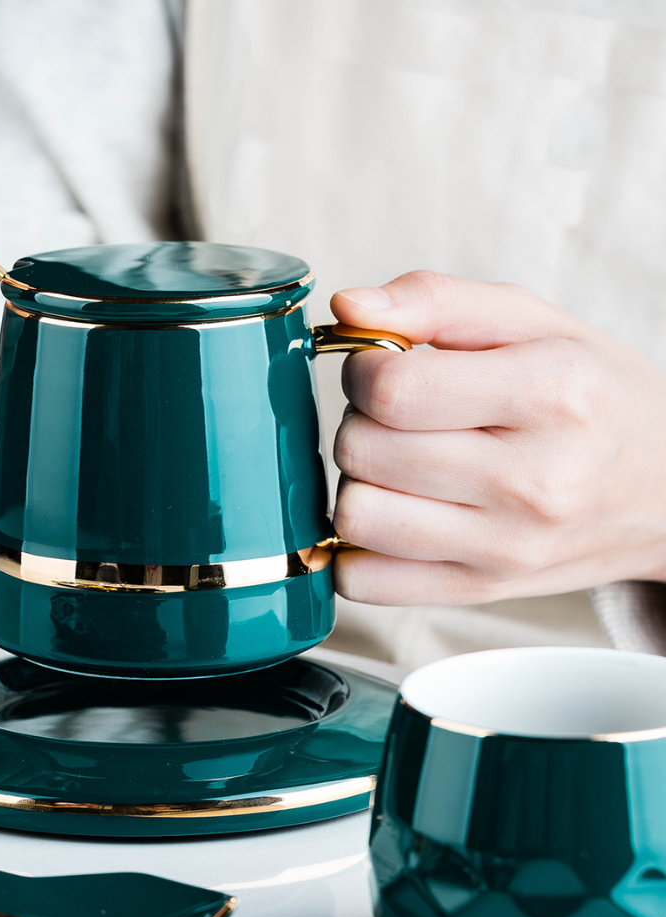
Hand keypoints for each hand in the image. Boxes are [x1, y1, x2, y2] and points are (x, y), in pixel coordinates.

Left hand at [330, 271, 665, 604]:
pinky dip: (359, 547)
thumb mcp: (535, 323)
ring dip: (360, 482)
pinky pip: (364, 581)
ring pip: (355, 515)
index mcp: (551, 394)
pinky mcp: (480, 591)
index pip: (393, 390)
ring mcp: (505, 548)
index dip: (364, 370)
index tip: (384, 367)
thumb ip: (436, 300)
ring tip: (401, 466)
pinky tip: (394, 515)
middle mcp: (532, 481)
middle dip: (361, 421)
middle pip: (362, 450)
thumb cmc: (595, 397)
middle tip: (401, 417)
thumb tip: (347, 306)